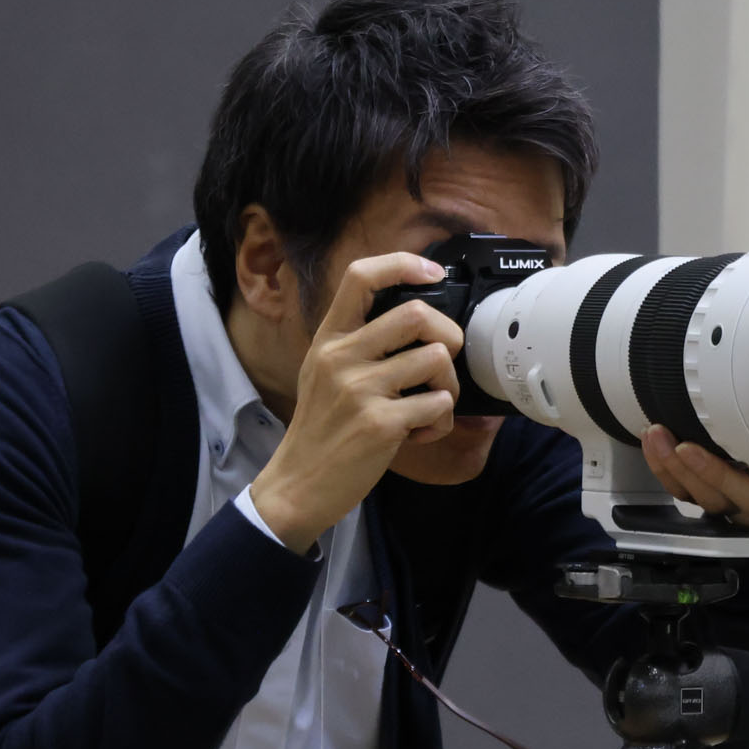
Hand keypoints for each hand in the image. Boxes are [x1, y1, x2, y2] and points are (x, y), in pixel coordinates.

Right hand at [248, 253, 465, 552]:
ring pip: (437, 359)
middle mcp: (341, 357)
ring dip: (449, 384)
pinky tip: (420, 432)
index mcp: (329, 339)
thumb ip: (357, 343)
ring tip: (432, 403)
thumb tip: (416, 318)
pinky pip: (438, 404)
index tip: (433, 273)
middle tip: (444, 361)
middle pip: (417, 314)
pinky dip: (441, 421)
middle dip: (449, 335)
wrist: (299, 485)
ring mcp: (359, 389)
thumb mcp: (322, 372)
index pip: (360, 276)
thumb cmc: (320, 429)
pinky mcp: (380, 423)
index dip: (403, 264)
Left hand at [641, 424, 748, 535]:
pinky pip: (679, 489)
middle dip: (688, 467)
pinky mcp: (705, 496)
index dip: (716, 473)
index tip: (693, 449)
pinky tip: (652, 441)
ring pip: (692, 493)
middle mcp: (748, 504)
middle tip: (669, 438)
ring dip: (668, 464)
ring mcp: (724, 502)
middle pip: (714, 494)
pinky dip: (662, 466)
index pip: (745, 489)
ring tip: (655, 434)